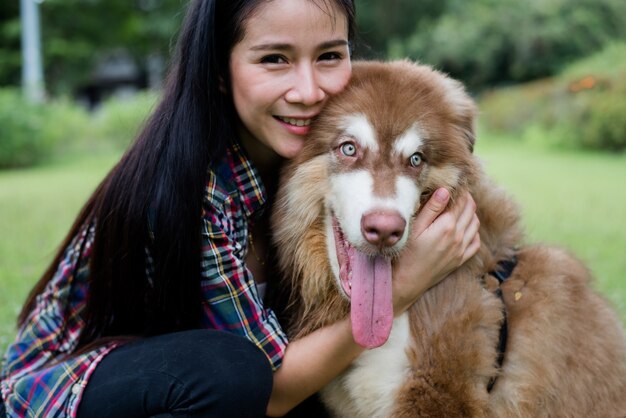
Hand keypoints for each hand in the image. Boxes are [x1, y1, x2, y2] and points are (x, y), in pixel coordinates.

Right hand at [392, 188, 480, 314]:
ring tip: (461, 207)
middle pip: (470, 211)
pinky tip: (465, 227)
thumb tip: (445, 190)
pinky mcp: (460, 260)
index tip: (454, 184)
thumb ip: (431, 208)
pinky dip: (474, 231)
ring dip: (471, 213)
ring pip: (475, 224)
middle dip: (467, 199)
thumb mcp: (414, 228)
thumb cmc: (406, 253)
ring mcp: (461, 250)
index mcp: (447, 226)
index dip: (459, 191)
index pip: (461, 201)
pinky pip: (475, 242)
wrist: (407, 281)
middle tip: (458, 192)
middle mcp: (458, 237)